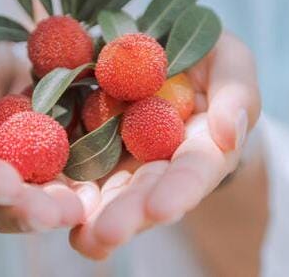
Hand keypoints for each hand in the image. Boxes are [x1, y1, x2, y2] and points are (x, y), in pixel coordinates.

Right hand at [0, 29, 98, 232]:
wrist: (10, 62)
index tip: (6, 186)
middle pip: (3, 201)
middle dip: (27, 210)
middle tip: (53, 214)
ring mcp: (28, 172)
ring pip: (40, 200)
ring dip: (59, 208)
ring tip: (82, 209)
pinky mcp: (60, 165)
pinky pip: (73, 181)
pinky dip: (85, 189)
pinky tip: (101, 193)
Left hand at [69, 32, 260, 258]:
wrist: (158, 49)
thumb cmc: (205, 52)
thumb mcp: (229, 59)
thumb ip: (236, 92)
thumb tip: (230, 133)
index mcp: (203, 145)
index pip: (195, 170)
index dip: (180, 189)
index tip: (162, 209)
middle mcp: (163, 163)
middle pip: (147, 192)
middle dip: (130, 214)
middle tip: (109, 234)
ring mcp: (126, 159)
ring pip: (112, 194)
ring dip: (97, 218)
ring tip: (83, 239)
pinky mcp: (92, 149)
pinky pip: (78, 172)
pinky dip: (68, 193)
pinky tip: (53, 211)